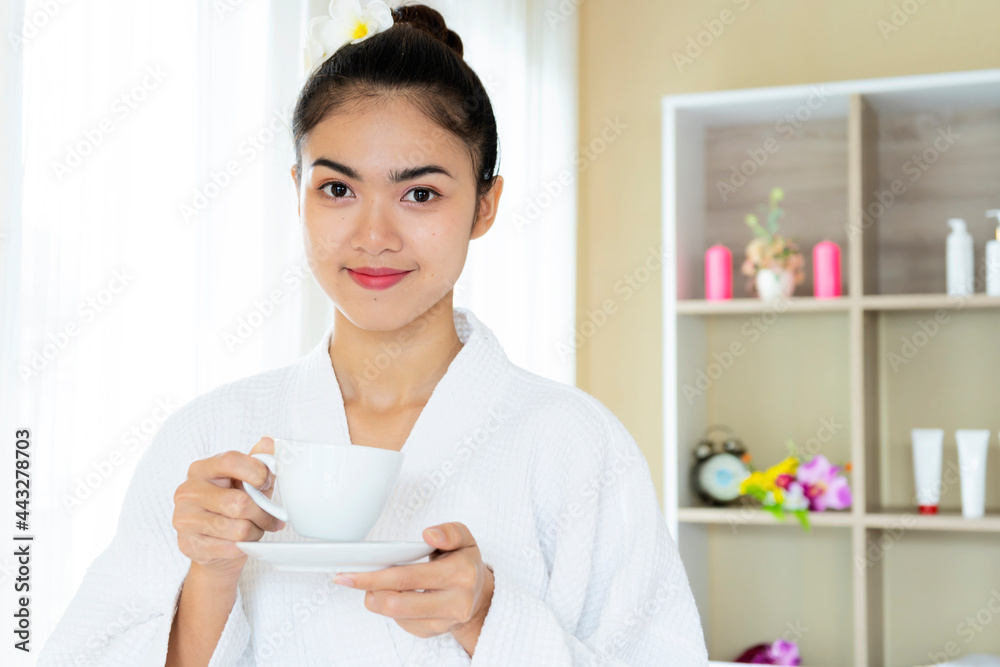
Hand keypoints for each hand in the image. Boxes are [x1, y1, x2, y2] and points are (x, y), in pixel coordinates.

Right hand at [172, 436, 284, 581]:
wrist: (214, 547)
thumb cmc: (231, 508)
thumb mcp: (245, 482)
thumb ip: (257, 461)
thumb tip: (268, 441)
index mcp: (201, 469)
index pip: (230, 460)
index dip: (257, 472)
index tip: (266, 483)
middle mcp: (188, 491)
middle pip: (239, 502)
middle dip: (263, 513)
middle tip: (271, 518)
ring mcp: (184, 519)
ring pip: (238, 528)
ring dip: (255, 532)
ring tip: (256, 530)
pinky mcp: (188, 544)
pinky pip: (230, 547)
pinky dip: (244, 547)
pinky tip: (243, 543)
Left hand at [333, 522, 494, 654]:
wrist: (478, 596)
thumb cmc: (465, 562)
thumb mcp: (465, 539)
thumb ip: (450, 532)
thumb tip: (429, 534)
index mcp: (462, 575)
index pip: (408, 577)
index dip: (374, 576)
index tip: (349, 573)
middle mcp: (455, 603)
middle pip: (396, 602)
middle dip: (367, 589)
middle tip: (348, 578)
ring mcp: (443, 622)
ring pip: (394, 615)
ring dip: (376, 597)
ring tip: (373, 582)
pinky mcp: (432, 632)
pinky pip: (399, 622)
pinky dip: (389, 606)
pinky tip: (394, 593)